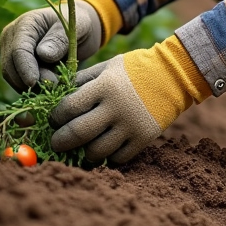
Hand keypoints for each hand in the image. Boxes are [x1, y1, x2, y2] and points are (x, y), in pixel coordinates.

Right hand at [0, 0, 102, 91]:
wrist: (79, 33)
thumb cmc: (79, 25)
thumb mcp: (78, 27)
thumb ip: (59, 39)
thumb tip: (42, 55)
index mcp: (26, 23)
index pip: (19, 49)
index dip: (25, 67)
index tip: (34, 82)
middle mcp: (13, 37)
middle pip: (10, 65)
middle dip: (29, 80)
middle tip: (54, 87)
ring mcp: (11, 51)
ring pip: (12, 77)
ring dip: (30, 87)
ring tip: (54, 88)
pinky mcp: (16, 66)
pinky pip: (18, 83)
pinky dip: (32, 89)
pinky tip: (48, 90)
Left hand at [48, 36, 210, 164]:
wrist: (173, 76)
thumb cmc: (134, 70)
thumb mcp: (107, 67)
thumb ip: (81, 81)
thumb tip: (53, 95)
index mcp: (105, 86)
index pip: (69, 108)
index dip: (55, 117)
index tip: (53, 119)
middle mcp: (116, 107)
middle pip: (77, 133)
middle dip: (60, 141)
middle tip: (56, 142)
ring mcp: (131, 125)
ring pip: (96, 151)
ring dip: (84, 152)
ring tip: (82, 147)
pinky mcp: (143, 139)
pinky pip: (117, 158)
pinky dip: (107, 157)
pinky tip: (104, 148)